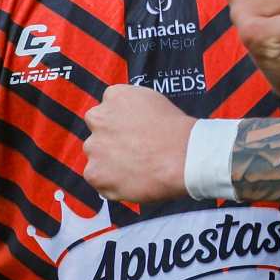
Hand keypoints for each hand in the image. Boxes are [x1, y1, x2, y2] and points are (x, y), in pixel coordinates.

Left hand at [83, 84, 195, 201]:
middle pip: (98, 132)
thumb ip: (132, 107)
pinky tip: (133, 179)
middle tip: (133, 149)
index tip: (133, 131)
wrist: (185, 157)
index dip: (121, 122)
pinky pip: (99, 180)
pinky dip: (112, 183)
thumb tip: (126, 120)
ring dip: (110, 162)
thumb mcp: (155, 101)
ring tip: (136, 167)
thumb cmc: (177, 130)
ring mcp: (94, 148)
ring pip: (97, 156)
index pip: (108, 108)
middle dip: (111, 141)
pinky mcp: (95, 174)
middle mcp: (98, 118)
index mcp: (115, 96)